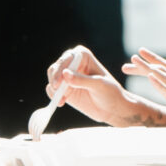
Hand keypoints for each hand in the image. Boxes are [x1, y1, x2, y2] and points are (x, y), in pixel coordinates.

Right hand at [43, 45, 164, 127]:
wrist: (113, 109)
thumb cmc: (110, 93)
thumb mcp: (98, 85)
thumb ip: (82, 80)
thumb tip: (65, 74)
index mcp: (83, 56)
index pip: (66, 58)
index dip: (60, 69)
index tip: (59, 83)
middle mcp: (73, 63)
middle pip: (56, 67)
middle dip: (55, 79)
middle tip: (57, 91)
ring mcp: (67, 77)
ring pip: (52, 78)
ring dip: (54, 89)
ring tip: (62, 99)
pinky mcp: (64, 89)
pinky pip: (52, 90)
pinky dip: (54, 96)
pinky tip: (62, 102)